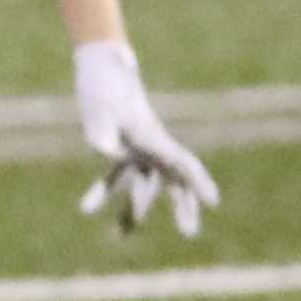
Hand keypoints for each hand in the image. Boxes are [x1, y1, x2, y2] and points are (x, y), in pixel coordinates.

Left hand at [72, 39, 217, 236]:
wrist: (102, 64)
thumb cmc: (104, 84)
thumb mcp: (99, 106)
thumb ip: (103, 131)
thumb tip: (108, 153)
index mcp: (153, 136)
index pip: (183, 163)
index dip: (199, 182)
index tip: (214, 202)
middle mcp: (152, 144)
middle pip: (174, 180)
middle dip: (183, 206)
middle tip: (189, 232)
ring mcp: (139, 147)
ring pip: (144, 185)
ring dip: (134, 210)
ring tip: (119, 236)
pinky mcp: (123, 147)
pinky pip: (118, 175)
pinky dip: (105, 192)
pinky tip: (86, 208)